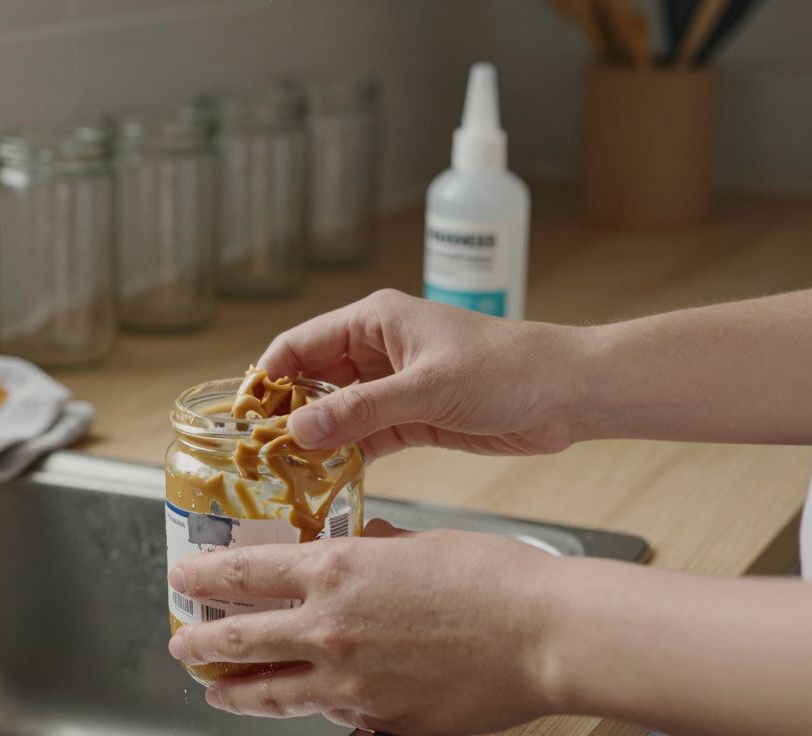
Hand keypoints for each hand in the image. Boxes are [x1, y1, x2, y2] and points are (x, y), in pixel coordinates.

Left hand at [167, 519, 562, 734]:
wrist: (544, 634)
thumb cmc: (493, 579)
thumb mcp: (417, 543)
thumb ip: (371, 551)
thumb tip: (354, 551)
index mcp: (333, 572)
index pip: (242, 573)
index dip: (202, 576)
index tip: (182, 578)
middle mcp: (328, 628)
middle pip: (239, 638)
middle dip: (200, 642)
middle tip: (181, 643)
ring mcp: (350, 683)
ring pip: (270, 692)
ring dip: (235, 692)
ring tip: (217, 693)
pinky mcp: (379, 722)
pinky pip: (332, 717)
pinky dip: (315, 709)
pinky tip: (308, 707)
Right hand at [258, 289, 591, 456]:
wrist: (569, 393)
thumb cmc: (506, 369)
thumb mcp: (427, 389)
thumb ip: (361, 410)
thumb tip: (299, 428)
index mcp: (373, 321)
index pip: (298, 346)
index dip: (267, 379)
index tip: (242, 419)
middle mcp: (375, 351)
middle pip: (310, 381)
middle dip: (285, 415)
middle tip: (258, 457)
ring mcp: (392, 386)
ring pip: (335, 414)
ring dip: (314, 441)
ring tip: (284, 476)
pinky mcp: (411, 419)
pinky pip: (364, 438)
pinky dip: (345, 457)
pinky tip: (326, 481)